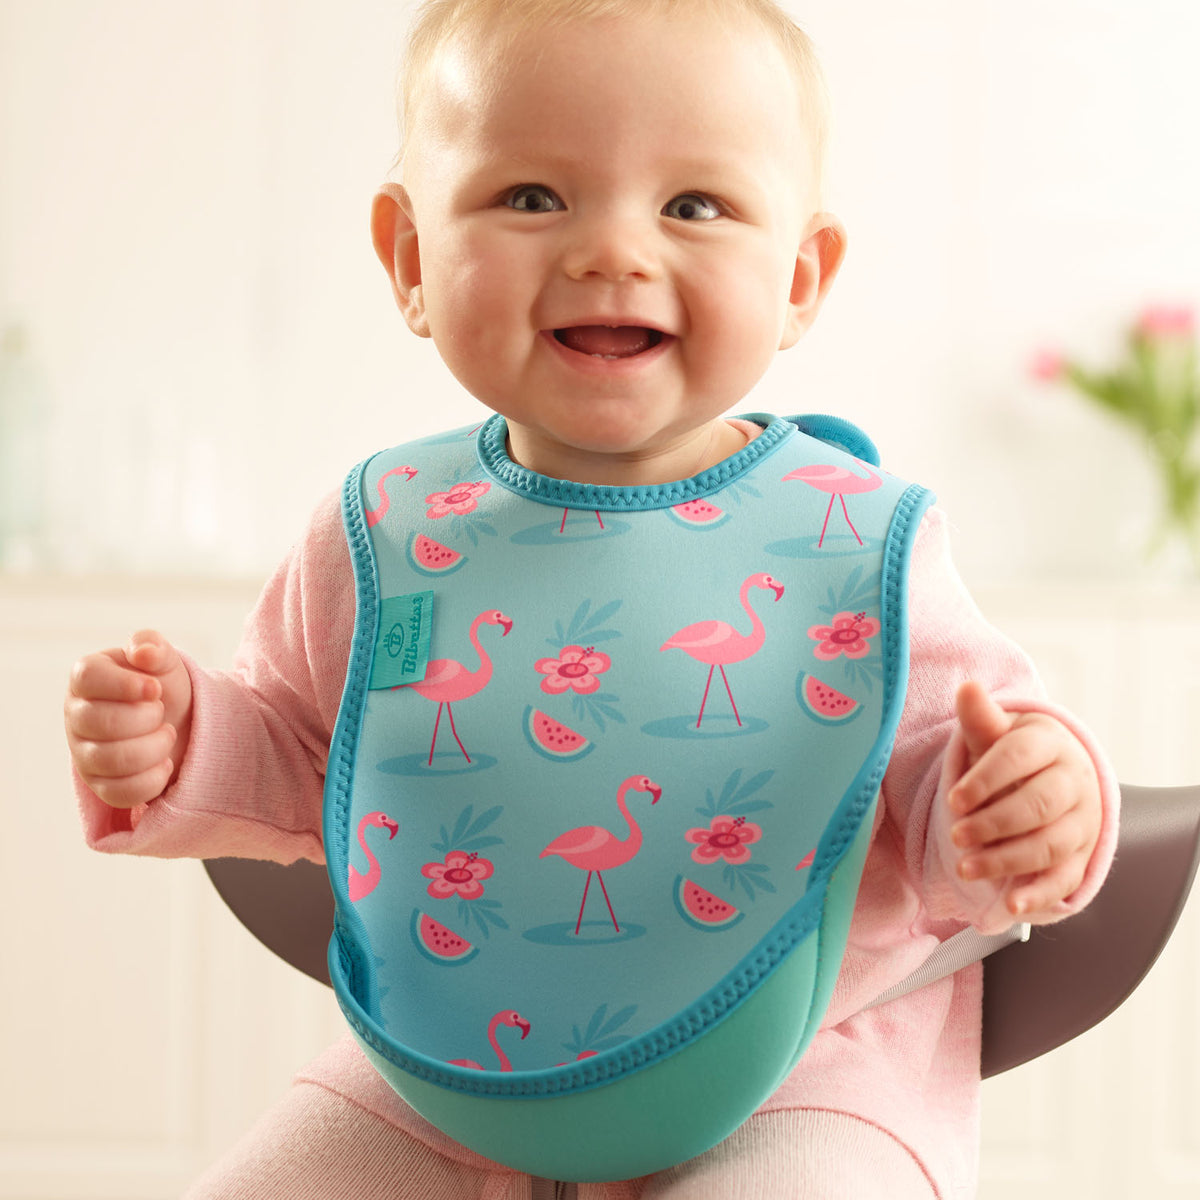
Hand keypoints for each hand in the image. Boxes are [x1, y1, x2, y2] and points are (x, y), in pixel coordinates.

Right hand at [64, 630, 192, 807]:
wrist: (181, 724)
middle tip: (161, 711)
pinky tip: (165, 762)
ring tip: (167, 733)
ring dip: (154, 747)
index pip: (87, 678)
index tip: (155, 688)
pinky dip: (152, 779)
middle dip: (146, 717)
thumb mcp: (163, 659)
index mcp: (86, 678)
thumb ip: (152, 645)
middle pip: (102, 722)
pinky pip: (120, 792)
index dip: (125, 684)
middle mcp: (77, 716)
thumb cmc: (163, 687)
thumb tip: (142, 651)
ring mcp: (84, 754)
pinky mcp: (100, 786)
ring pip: (111, 760)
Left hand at [947, 680, 1100, 921]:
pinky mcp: (1081, 857)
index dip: (987, 779)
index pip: (1021, 758)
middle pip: (1038, 805)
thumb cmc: (1014, 755)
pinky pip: (1065, 879)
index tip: (953, 799)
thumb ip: (980, 717)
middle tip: (955, 835)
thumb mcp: (996, 734)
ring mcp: (1082, 823)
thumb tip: (967, 688)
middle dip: (994, 823)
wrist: (1053, 777)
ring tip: (964, 868)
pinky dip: (1039, 894)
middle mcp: (1074, 783)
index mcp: (1051, 745)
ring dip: (1007, 859)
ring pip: (1049, 844)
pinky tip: (1011, 905)